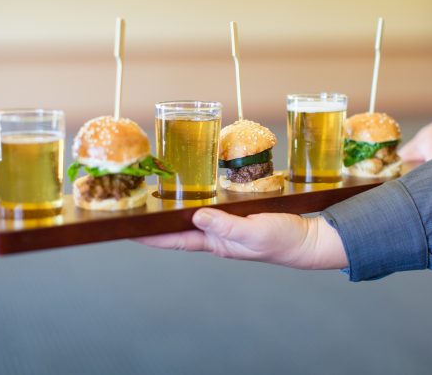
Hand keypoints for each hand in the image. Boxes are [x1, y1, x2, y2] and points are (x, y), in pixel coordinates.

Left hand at [135, 208, 347, 269]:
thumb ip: (227, 226)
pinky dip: (198, 198)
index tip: (123, 230)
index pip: (173, 240)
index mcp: (216, 243)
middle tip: (134, 204)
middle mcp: (216, 236)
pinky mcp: (238, 215)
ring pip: (192, 216)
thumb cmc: (283, 240)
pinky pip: (211, 207)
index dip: (147, 236)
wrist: (307, 240)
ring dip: (174, 207)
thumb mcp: (255, 232)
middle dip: (156, 219)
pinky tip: (195, 188)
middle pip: (178, 228)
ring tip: (154, 193)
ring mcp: (226, 226)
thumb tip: (197, 216)